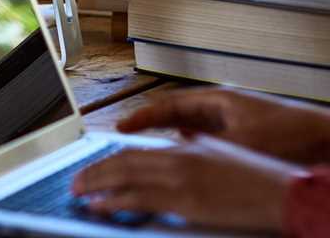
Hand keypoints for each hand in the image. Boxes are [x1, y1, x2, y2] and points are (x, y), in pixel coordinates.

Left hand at [71, 137, 301, 230]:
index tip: (92, 168)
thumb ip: (192, 156)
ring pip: (123, 176)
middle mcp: (176, 159)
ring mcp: (178, 179)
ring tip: (78, 192)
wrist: (281, 192)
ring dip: (95, 184)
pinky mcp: (183, 200)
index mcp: (183, 150)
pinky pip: (137, 198)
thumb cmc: (256, 180)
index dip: (109, 161)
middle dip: (94, 171)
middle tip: (75, 181)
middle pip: (122, 161)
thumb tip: (177, 152)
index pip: (135, 153)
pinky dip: (112, 201)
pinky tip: (98, 205)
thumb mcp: (217, 159)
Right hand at [115, 87, 329, 163]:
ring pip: (191, 126)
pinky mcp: (243, 135)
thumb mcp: (239, 142)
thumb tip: (174, 155)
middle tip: (127, 136)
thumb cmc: (286, 134)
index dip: (143, 116)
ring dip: (170, 135)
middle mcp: (221, 106)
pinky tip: (189, 155)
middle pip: (176, 113)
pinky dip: (191, 144)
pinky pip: (207, 137)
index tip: (122, 126)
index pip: (169, 104)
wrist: (322, 137)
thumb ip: (204, 146)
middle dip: (151, 124)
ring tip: (150, 148)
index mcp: (216, 100)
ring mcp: (232, 120)